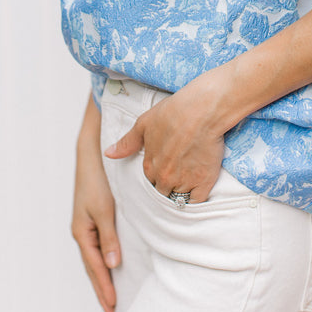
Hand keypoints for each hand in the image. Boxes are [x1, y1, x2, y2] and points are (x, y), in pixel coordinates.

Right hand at [73, 95, 120, 311]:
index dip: (104, 287)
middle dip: (101, 288)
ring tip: (109, 295)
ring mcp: (86, 225)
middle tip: (110, 309)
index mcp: (82, 232)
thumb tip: (112, 265)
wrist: (90, 154)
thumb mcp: (104, 208)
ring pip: (94, 258)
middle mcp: (82, 231)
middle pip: (92, 266)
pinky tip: (109, 265)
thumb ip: (108, 237)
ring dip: (101, 277)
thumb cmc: (96, 179)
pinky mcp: (93, 217)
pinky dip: (102, 260)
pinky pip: (97, 246)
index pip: (95, 267)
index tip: (112, 306)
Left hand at [105, 74, 226, 202]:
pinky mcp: (203, 182)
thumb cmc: (173, 112)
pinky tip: (200, 186)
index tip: (167, 164)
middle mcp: (164, 177)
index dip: (158, 173)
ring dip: (183, 191)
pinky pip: (197, 201)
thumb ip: (127, 142)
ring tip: (191, 177)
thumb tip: (109, 154)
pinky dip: (197, 197)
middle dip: (169, 184)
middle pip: (164, 191)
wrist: (201, 110)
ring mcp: (184, 182)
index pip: (150, 181)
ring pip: (179, 198)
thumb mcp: (144, 123)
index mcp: (150, 165)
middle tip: (180, 170)